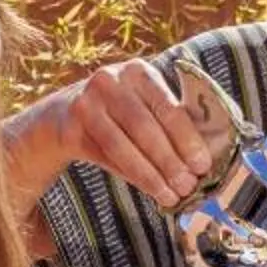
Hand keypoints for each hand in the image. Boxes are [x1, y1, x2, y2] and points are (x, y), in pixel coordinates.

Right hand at [17, 58, 227, 209]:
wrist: (63, 115)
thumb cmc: (121, 112)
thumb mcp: (143, 102)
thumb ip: (169, 119)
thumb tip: (203, 158)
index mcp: (138, 71)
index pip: (167, 107)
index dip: (187, 139)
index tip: (203, 164)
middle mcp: (109, 81)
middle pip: (145, 128)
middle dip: (170, 161)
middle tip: (189, 186)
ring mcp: (85, 104)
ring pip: (123, 147)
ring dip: (151, 175)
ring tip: (171, 195)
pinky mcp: (70, 128)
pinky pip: (106, 158)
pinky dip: (132, 176)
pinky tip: (150, 190)